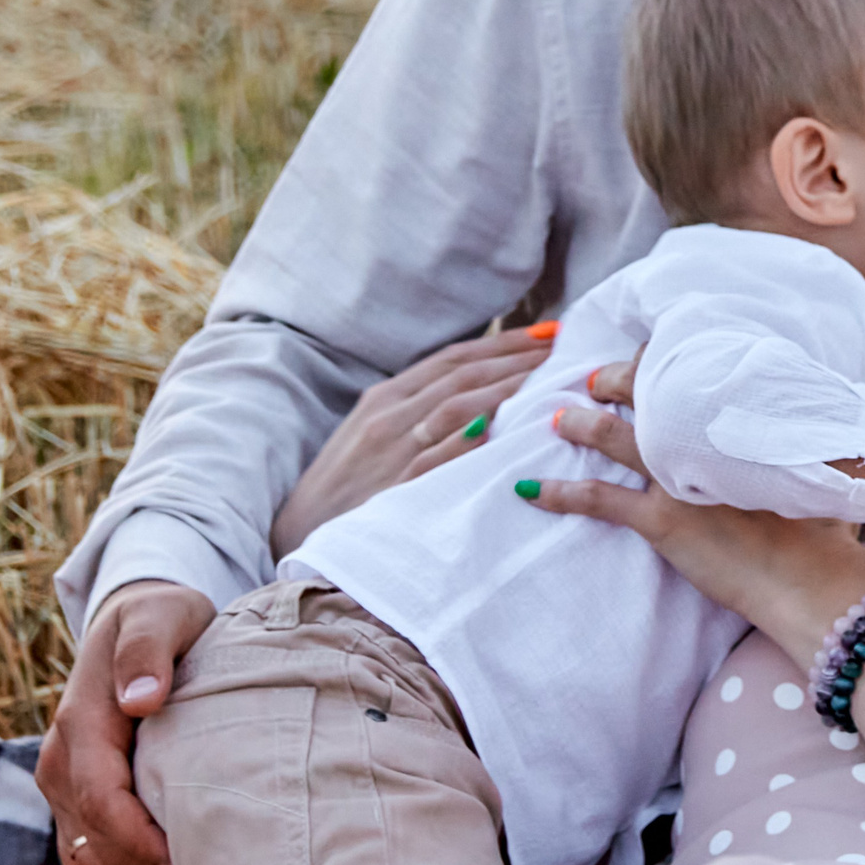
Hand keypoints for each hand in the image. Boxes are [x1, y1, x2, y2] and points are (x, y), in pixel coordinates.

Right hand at [36, 579, 215, 864]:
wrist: (135, 619)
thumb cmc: (161, 617)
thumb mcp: (162, 615)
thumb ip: (148, 651)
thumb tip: (140, 700)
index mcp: (80, 723)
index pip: (102, 799)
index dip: (142, 841)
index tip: (189, 864)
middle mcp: (60, 760)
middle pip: (94, 840)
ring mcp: (62, 784)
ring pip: (85, 858)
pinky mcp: (74, 797)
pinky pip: (84, 856)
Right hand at [270, 325, 556, 557]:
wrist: (295, 532)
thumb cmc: (344, 483)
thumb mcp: (373, 433)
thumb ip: (418, 409)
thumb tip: (475, 391)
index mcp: (386, 397)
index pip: (456, 358)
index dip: (505, 342)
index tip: (551, 332)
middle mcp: (391, 415)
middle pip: (466, 375)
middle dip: (519, 359)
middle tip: (569, 349)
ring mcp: (394, 450)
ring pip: (460, 406)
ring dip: (510, 389)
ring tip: (555, 380)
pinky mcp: (397, 486)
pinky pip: (443, 456)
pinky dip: (478, 438)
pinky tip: (513, 428)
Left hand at [542, 353, 864, 655]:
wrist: (816, 580)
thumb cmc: (835, 524)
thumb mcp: (846, 455)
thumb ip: (855, 405)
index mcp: (746, 419)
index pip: (698, 374)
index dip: (668, 360)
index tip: (653, 350)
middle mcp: (707, 439)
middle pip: (650, 396)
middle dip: (618, 381)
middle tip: (595, 375)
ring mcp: (681, 478)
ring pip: (614, 439)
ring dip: (582, 425)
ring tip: (556, 415)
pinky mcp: (661, 522)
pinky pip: (598, 501)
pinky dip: (560, 493)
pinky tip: (529, 490)